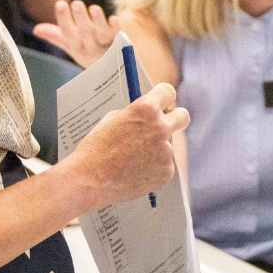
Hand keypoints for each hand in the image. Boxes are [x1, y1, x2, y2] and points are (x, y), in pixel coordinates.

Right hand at [32, 0, 119, 67]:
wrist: (115, 73)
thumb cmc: (91, 54)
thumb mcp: (73, 46)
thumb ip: (56, 36)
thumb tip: (36, 29)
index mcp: (77, 46)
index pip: (67, 32)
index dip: (64, 19)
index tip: (60, 3)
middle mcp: (91, 47)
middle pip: (84, 32)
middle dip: (80, 18)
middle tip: (76, 3)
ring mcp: (106, 47)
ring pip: (102, 34)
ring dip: (98, 22)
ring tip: (94, 8)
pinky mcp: (121, 45)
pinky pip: (119, 37)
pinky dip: (117, 29)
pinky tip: (114, 19)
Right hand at [61, 82, 189, 207]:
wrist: (89, 180)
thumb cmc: (95, 148)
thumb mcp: (112, 119)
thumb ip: (135, 114)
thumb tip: (147, 115)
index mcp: (146, 109)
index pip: (168, 92)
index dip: (163, 96)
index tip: (161, 100)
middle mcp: (161, 127)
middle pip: (183, 116)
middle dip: (175, 118)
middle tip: (164, 124)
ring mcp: (166, 151)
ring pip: (168, 144)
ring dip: (156, 148)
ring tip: (132, 158)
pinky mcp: (166, 171)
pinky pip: (164, 164)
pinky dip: (153, 167)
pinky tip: (135, 171)